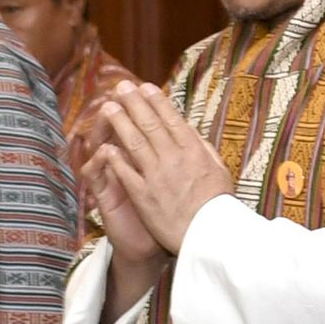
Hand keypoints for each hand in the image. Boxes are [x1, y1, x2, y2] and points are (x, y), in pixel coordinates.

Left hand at [93, 86, 233, 255]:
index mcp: (194, 151)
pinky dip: (115, 158)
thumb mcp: (219, 171)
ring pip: (134, 142)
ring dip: (120, 122)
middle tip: (121, 88)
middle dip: (134, 103)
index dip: (156, 101)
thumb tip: (191, 132)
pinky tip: (105, 145)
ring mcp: (157, 176)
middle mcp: (174, 158)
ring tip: (109, 107)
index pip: (171, 119)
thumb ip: (203, 149)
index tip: (145, 87)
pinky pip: (125, 172)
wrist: (210, 237)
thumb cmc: (218, 206)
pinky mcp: (144, 196)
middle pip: (150, 124)